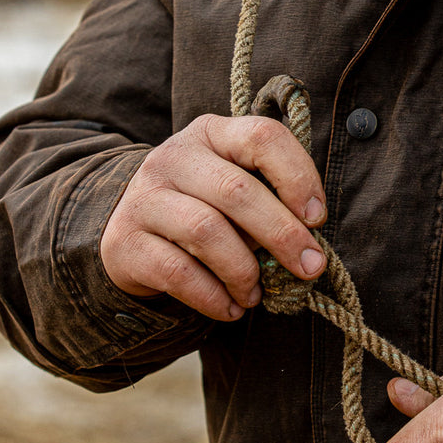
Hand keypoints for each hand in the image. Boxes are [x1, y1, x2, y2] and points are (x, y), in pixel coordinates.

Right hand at [100, 114, 326, 320]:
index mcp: (211, 133)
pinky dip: (213, 297)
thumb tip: (307, 247)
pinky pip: (178, 272)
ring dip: (244, 272)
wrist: (132, 232)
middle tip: (309, 268)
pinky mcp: (125, 241)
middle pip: (237, 191)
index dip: (297, 176)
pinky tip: (231, 308)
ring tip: (256, 294)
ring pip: (207, 232)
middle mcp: (174, 157)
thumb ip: (270, 199)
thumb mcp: (234, 187)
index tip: (317, 219)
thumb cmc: (203, 208)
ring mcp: (145, 197)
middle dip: (282, 235)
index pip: (261, 137)